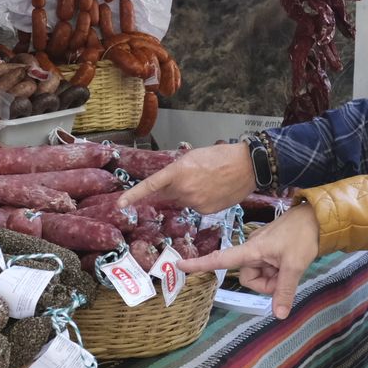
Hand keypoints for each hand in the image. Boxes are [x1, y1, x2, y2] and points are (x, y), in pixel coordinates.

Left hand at [116, 142, 255, 212]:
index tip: (120, 203)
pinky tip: (214, 190)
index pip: (150, 186)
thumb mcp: (192, 157)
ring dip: (188, 193)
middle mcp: (183, 190)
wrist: (247, 167)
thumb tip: (168, 183)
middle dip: (170, 189)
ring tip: (207, 181)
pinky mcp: (206, 211)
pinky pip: (195, 207)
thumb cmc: (221, 156)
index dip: (133, 195)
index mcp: (178, 172)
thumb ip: (176, 171)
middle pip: (167, 195)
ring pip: (182, 201)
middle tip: (188, 178)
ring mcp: (195, 203)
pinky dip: (200, 200)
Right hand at [178, 203, 319, 318]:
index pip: (220, 259)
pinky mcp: (270, 253)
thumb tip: (278, 315)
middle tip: (285, 274)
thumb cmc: (302, 235)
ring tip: (289, 267)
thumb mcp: (294, 265)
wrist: (317, 218)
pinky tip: (291, 264)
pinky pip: (268, 270)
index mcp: (251, 250)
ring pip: (260, 276)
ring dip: (274, 278)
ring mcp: (261, 252)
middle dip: (266, 283)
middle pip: (248, 278)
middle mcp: (252, 250)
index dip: (200, 264)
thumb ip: (285, 291)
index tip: (180, 266)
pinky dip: (278, 273)